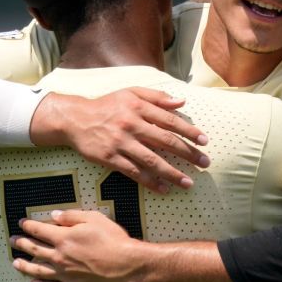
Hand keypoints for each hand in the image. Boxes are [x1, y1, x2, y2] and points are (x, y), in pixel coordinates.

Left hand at [10, 210, 142, 281]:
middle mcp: (59, 257)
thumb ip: (72, 216)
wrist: (126, 266)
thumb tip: (53, 215)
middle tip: (12, 241)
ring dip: (24, 266)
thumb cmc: (113, 240)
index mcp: (64, 238)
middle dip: (21, 243)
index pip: (39, 230)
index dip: (28, 226)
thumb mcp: (95, 219)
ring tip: (15, 263)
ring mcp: (64, 275)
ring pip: (37, 270)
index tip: (21, 223)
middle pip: (34, 250)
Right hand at [29, 88, 209, 192]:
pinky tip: (163, 189)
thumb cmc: (108, 105)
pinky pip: (134, 172)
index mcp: (139, 107)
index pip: (170, 121)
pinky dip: (150, 181)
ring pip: (152, 160)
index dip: (190, 131)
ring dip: (172, 173)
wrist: (76, 119)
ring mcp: (121, 143)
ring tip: (188, 183)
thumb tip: (182, 101)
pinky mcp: (110, 158)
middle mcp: (131, 125)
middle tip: (205, 164)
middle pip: (166, 142)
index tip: (205, 142)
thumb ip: (157, 96)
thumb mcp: (131, 92)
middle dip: (188, 154)